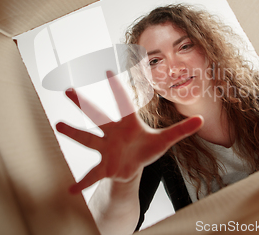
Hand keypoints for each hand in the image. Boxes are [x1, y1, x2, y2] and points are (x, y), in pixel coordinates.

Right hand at [56, 71, 202, 193]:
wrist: (134, 166)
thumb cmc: (146, 149)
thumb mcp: (165, 140)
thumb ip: (182, 130)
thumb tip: (201, 119)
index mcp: (128, 123)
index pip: (123, 101)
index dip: (116, 86)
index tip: (107, 69)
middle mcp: (113, 133)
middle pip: (96, 115)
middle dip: (82, 103)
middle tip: (67, 89)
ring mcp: (106, 148)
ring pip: (87, 139)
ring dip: (73, 132)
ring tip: (57, 125)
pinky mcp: (105, 166)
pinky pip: (92, 175)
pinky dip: (82, 183)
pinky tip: (70, 190)